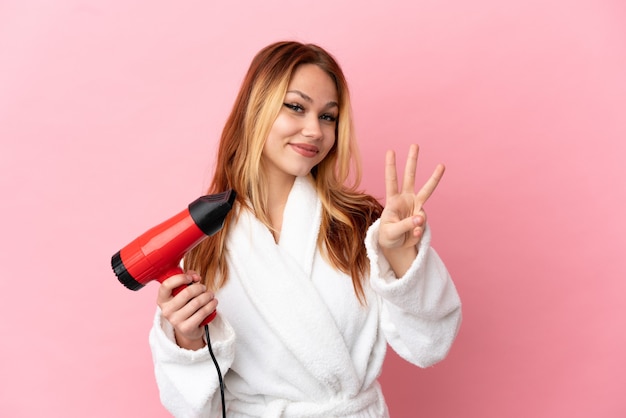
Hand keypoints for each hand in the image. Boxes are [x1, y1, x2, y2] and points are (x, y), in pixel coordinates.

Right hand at [156, 271, 217, 348]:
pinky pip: (202, 313)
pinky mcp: (186, 328)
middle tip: (204, 288)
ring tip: (210, 295)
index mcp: (162, 299)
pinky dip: (211, 305)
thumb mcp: (182, 292)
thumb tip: (195, 276)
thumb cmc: (185, 306)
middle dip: (199, 288)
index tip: (190, 278)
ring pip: (196, 302)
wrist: (186, 329)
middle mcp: (166, 310)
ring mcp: (175, 320)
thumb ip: (188, 279)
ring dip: (207, 296)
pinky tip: (213, 302)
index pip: (166, 285)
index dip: (180, 278)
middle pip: (186, 293)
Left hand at [378, 144, 444, 273]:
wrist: (396, 246)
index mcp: (393, 201)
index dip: (391, 167)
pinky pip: (423, 221)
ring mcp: (415, 206)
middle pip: (409, 177)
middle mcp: (405, 199)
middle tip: (414, 145)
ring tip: (441, 165)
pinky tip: (412, 236)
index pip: (391, 181)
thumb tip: (420, 217)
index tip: (390, 151)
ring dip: (434, 177)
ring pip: (426, 189)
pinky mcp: (423, 217)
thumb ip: (405, 225)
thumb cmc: (388, 237)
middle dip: (412, 161)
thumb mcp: (392, 232)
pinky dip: (418, 230)